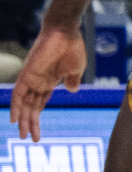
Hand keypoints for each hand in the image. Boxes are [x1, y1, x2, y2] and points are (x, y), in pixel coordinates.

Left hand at [9, 26, 83, 140]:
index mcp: (49, 82)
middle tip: (30, 139)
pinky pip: (18, 94)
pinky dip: (15, 106)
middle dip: (30, 123)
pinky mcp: (27, 74)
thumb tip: (72, 90)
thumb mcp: (76, 69)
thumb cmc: (73, 47)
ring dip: (23, 120)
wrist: (65, 32)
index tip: (38, 134)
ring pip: (24, 104)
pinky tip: (15, 119)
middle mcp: (37, 82)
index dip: (38, 118)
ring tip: (23, 135)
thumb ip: (72, 80)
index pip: (40, 104)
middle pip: (31, 107)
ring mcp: (31, 79)